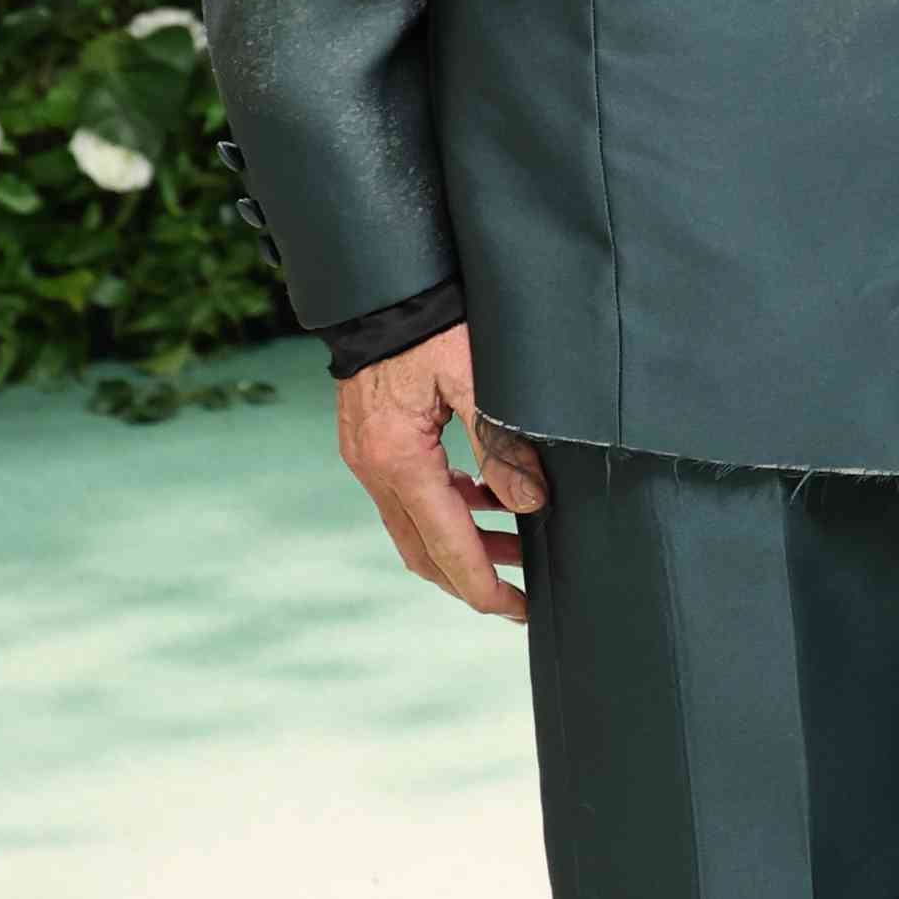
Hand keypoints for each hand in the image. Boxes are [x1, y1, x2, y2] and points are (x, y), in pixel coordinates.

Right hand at [338, 322, 549, 622]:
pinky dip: (448, 507)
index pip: (447, 544)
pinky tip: (486, 498)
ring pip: (414, 526)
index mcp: (400, 461)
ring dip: (462, 543)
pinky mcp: (370, 443)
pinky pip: (409, 495)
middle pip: (422, 551)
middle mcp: (375, 469)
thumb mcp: (475, 378)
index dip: (483, 584)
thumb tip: (531, 504)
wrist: (380, 290)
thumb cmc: (430, 325)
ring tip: (518, 546)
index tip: (518, 609)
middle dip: (472, 579)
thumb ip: (501, 445)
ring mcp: (366, 458)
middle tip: (521, 596)